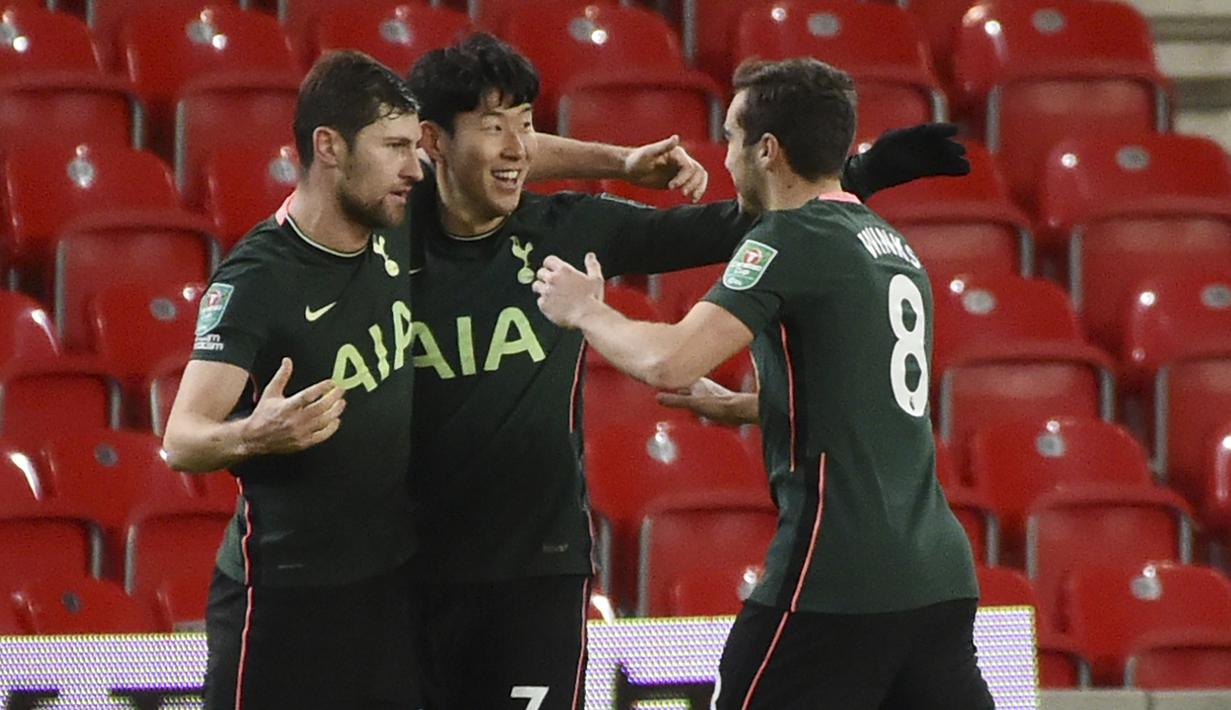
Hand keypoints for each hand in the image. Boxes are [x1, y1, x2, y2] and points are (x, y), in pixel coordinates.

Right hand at [242, 358, 345, 455]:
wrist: (254, 438)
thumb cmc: (263, 415)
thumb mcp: (270, 392)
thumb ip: (281, 376)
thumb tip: (287, 361)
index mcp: (286, 407)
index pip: (308, 395)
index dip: (322, 388)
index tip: (331, 383)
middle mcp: (294, 420)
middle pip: (320, 408)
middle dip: (334, 398)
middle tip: (341, 391)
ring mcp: (299, 433)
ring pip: (323, 421)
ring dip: (335, 411)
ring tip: (341, 403)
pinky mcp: (302, 443)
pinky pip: (321, 436)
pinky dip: (331, 428)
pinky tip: (335, 421)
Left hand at [532, 253, 604, 328]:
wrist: (586, 315)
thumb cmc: (591, 298)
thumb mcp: (596, 279)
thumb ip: (592, 265)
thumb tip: (590, 256)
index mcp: (564, 270)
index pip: (549, 261)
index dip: (550, 265)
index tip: (553, 270)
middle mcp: (552, 279)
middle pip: (540, 273)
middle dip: (545, 277)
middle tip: (553, 284)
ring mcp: (546, 292)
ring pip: (536, 286)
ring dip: (542, 289)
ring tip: (551, 295)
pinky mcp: (543, 305)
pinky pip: (539, 301)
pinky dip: (544, 303)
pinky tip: (553, 306)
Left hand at [623, 135, 708, 201]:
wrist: (630, 169)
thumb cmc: (637, 159)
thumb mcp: (648, 153)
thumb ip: (663, 146)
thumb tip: (676, 137)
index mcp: (676, 153)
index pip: (689, 166)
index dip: (683, 178)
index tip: (670, 187)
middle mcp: (681, 161)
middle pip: (698, 171)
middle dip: (692, 183)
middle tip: (682, 193)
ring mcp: (681, 170)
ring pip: (699, 177)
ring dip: (699, 188)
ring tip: (692, 199)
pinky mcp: (679, 180)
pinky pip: (694, 184)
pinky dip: (697, 190)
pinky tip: (693, 199)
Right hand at [656, 377, 756, 425]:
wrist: (739, 411)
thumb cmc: (721, 405)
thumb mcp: (693, 403)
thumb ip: (675, 400)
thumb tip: (658, 398)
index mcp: (696, 381)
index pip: (678, 376)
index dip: (668, 377)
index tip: (658, 377)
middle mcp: (701, 384)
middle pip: (683, 382)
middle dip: (674, 384)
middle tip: (664, 384)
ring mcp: (707, 391)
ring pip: (690, 389)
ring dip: (683, 392)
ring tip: (673, 394)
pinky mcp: (713, 400)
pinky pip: (697, 397)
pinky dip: (691, 400)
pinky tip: (690, 406)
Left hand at [842, 123, 968, 199]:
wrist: (869, 171)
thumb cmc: (876, 155)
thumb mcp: (884, 144)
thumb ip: (893, 141)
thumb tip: (901, 137)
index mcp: (907, 135)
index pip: (926, 131)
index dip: (941, 130)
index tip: (955, 130)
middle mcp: (917, 145)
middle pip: (936, 146)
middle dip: (949, 148)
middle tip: (961, 150)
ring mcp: (921, 157)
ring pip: (940, 158)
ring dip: (953, 161)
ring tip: (966, 165)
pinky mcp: (923, 169)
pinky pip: (939, 169)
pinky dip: (951, 169)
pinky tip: (964, 170)